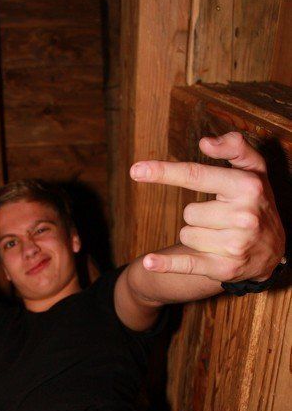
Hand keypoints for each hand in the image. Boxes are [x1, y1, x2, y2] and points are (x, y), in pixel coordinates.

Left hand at [130, 132, 285, 281]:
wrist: (273, 250)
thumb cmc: (257, 203)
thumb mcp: (255, 171)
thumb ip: (235, 147)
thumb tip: (206, 143)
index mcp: (247, 187)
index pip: (196, 176)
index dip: (164, 172)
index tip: (136, 170)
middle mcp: (244, 216)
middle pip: (189, 212)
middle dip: (199, 215)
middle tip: (221, 218)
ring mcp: (234, 244)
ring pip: (186, 234)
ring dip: (197, 236)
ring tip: (221, 236)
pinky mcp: (224, 268)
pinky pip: (187, 263)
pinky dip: (166, 264)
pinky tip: (149, 262)